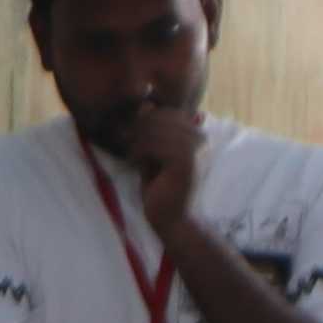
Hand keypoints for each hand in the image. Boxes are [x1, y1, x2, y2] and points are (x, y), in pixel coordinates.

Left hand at [113, 93, 207, 227]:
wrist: (167, 217)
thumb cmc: (157, 186)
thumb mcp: (151, 153)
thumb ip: (149, 131)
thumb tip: (145, 104)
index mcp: (192, 136)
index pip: (170, 111)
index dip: (149, 116)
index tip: (131, 132)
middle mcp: (197, 141)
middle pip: (167, 116)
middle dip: (142, 125)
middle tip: (125, 139)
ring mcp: (192, 153)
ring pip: (162, 129)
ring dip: (140, 137)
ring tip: (129, 150)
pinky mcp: (184, 165)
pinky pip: (161, 145)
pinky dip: (143, 149)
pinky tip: (134, 159)